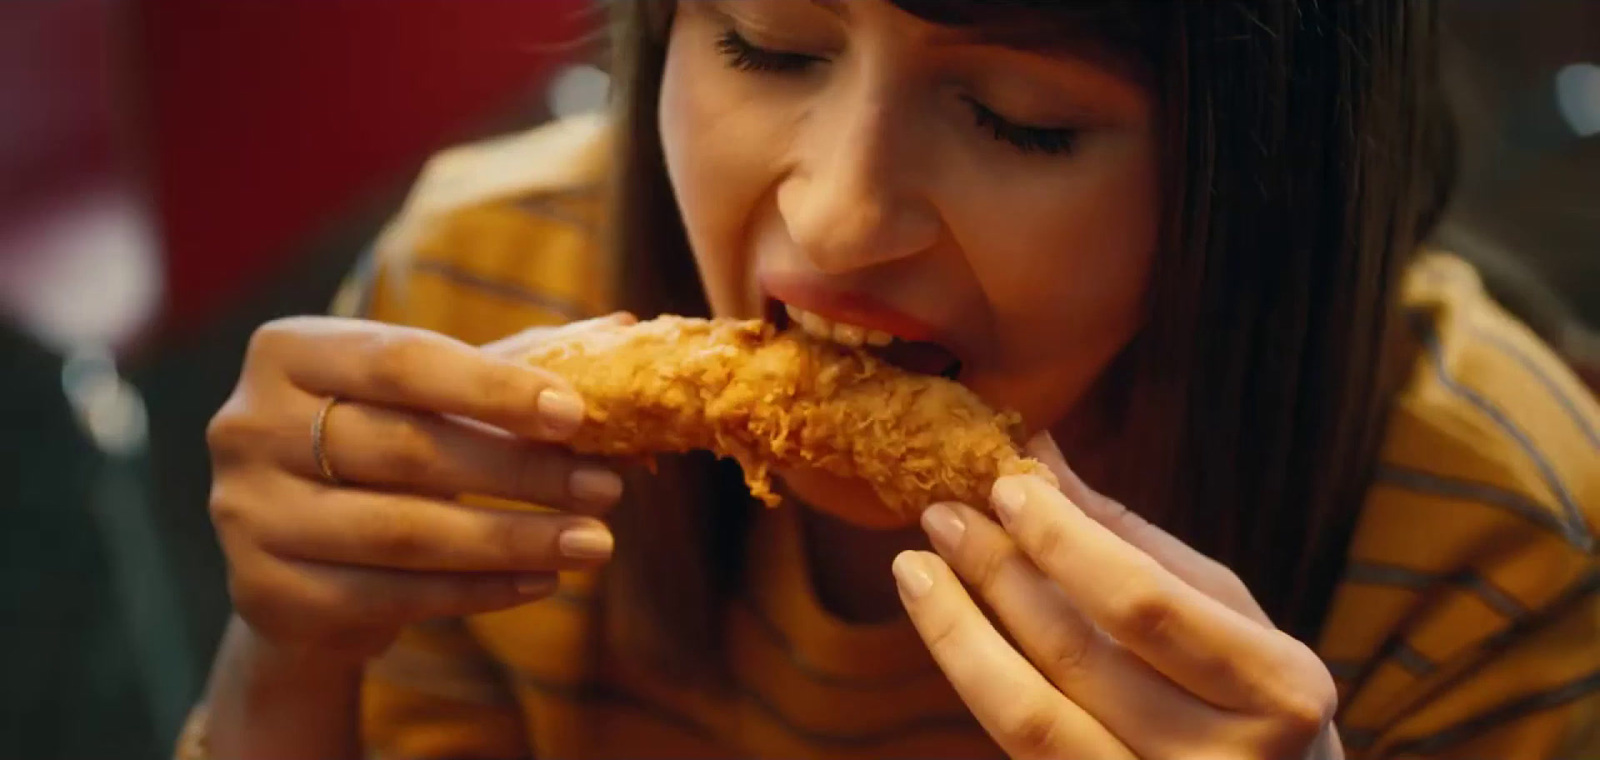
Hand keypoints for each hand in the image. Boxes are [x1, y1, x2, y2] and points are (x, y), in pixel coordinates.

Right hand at [206, 314, 633, 661]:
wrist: (298, 553)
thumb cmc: (383, 448)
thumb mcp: (431, 396)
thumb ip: (513, 362)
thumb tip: (624, 325)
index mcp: (287, 351)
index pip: (403, 361)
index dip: (494, 389)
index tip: (576, 414)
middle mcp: (249, 426)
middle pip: (408, 450)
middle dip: (522, 473)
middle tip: (608, 488)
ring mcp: (248, 514)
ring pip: (404, 532)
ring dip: (514, 539)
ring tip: (595, 542)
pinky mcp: (266, 593)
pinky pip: (391, 595)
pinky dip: (479, 591)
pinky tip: (542, 580)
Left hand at [896, 435, 1342, 759]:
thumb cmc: (1253, 696)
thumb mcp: (1226, 612)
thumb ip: (1134, 541)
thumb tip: (1037, 452)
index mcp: (1279, 691)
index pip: (1143, 604)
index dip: (1063, 542)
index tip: (1006, 485)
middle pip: (1077, 658)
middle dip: (998, 573)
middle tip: (942, 512)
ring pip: (1029, 721)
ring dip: (958, 633)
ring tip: (914, 567)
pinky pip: (1020, 752)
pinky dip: (976, 683)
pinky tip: (949, 630)